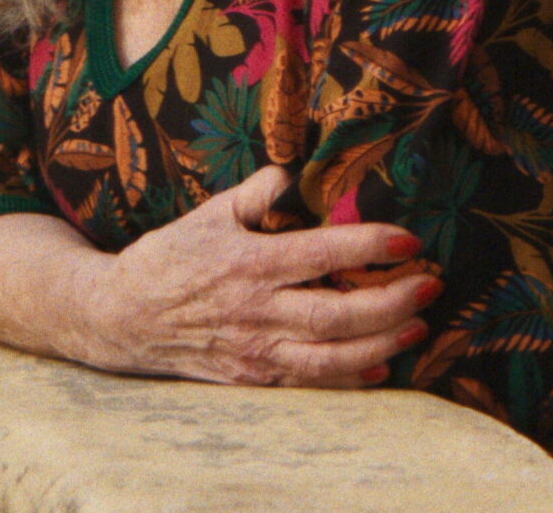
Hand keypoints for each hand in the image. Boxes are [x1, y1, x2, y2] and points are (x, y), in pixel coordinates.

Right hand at [78, 165, 435, 388]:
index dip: (371, 246)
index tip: (410, 240)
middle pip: (340, 313)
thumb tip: (293, 170)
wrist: (121, 317)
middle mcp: (258, 309)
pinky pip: (311, 382)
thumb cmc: (168, 259)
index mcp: (250, 262)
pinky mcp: (253, 376)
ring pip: (333, 355)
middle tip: (431, 286)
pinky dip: (350, 377)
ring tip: (418, 326)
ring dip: (383, 342)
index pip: (324, 253)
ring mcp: (256, 348)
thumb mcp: (208, 215)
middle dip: (393, 301)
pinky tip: (381, 365)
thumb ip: (256, 195)